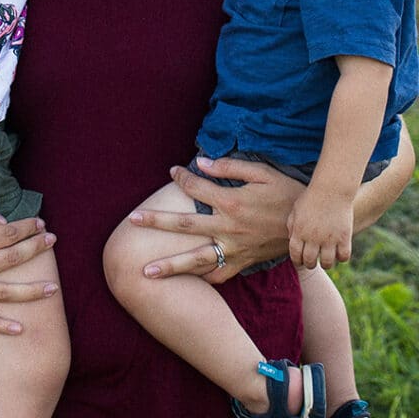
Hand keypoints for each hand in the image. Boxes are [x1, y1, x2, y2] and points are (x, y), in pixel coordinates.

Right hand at [0, 196, 58, 333]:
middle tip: (53, 241)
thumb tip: (3, 220)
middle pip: (11, 260)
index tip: (40, 224)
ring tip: (53, 288)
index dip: (26, 228)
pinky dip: (1, 326)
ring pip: (4, 294)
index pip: (6, 235)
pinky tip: (20, 329)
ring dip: (31, 291)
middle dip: (35, 249)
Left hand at [128, 156, 303, 282]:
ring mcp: (235, 249)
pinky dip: (202, 279)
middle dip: (155, 222)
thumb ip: (230, 167)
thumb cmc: (287, 193)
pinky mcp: (245, 262)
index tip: (172, 171)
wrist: (314, 227)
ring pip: (197, 259)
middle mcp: (228, 228)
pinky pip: (220, 275)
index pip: (195, 187)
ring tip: (147, 272)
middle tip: (131, 221)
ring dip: (170, 265)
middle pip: (184, 225)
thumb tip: (201, 163)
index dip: (181, 177)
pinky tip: (186, 283)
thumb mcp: (262, 173)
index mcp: (231, 202)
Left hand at [287, 186, 353, 268]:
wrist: (331, 189)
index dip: (297, 261)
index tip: (300, 260)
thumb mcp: (296, 210)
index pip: (295, 255)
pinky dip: (341, 258)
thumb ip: (292, 226)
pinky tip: (338, 252)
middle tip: (313, 261)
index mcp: (299, 231)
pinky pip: (343, 257)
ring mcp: (329, 239)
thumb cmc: (311, 198)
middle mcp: (313, 238)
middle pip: (310, 262)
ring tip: (326, 259)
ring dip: (326, 263)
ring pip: (327, 263)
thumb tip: (292, 241)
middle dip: (310, 264)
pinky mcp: (344, 238)